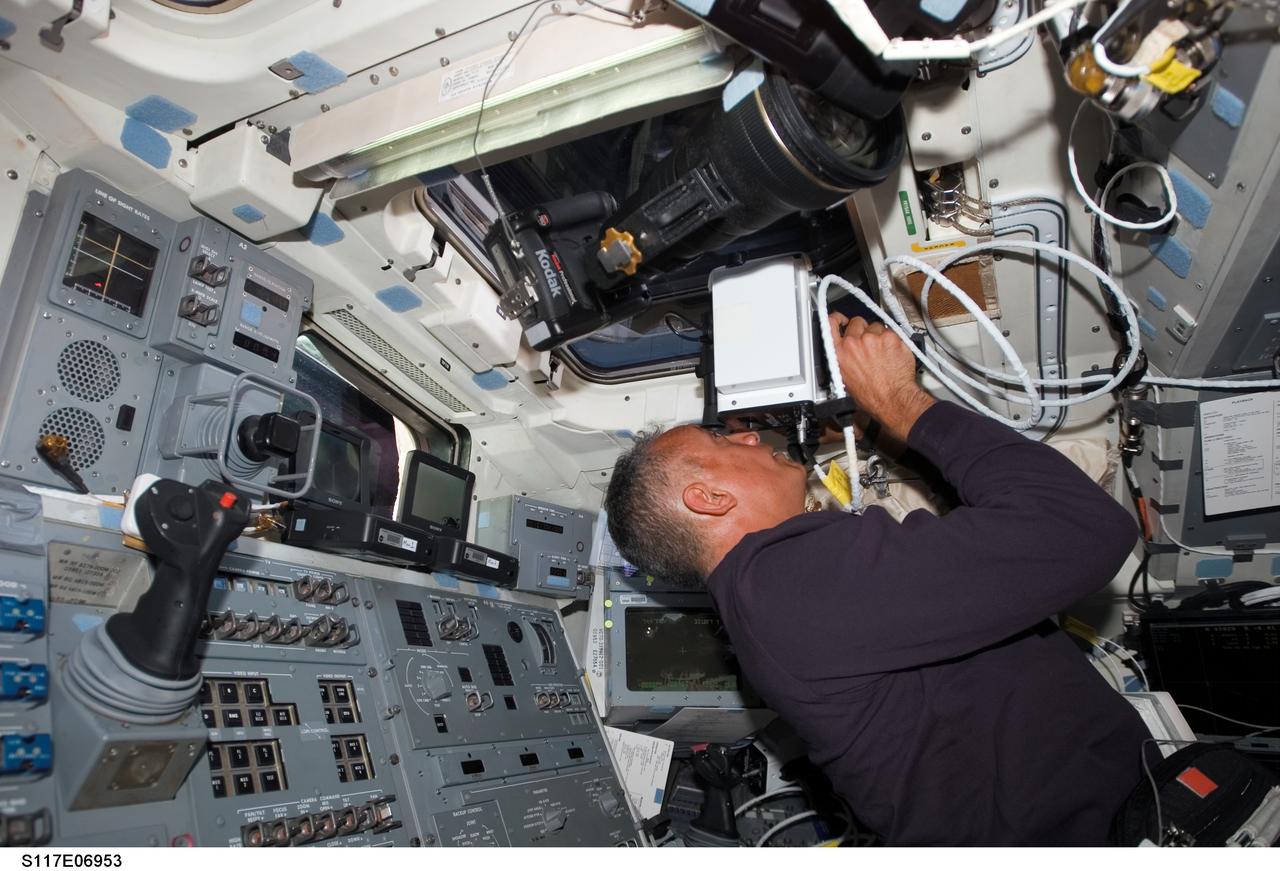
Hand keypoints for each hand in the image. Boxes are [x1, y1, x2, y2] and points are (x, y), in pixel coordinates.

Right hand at [827, 314, 935, 442]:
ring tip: (884, 353)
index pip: (830, 324)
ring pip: (877, 326)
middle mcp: (854, 342)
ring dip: (880, 336)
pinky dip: (894, 341)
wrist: (892, 399)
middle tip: (870, 343)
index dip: (837, 318)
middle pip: (857, 322)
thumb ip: (844, 358)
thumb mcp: (845, 378)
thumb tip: (847, 351)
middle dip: (864, 330)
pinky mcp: (891, 338)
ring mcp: (873, 338)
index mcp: (840, 352)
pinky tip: (893, 354)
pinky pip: (892, 332)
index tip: (842, 319)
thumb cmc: (871, 395)